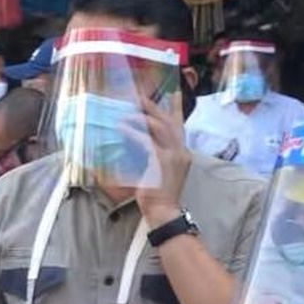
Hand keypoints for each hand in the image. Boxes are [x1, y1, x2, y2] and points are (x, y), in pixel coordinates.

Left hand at [136, 93, 190, 227]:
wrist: (164, 211)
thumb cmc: (159, 194)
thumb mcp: (159, 170)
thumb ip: (153, 154)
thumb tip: (135, 140)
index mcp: (182, 152)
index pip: (180, 124)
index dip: (175, 107)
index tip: (173, 91)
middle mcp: (181, 150)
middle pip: (168, 120)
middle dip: (154, 106)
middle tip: (140, 96)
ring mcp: (173, 155)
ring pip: (159, 126)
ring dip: (141, 117)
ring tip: (127, 112)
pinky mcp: (161, 161)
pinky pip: (145, 140)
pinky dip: (132, 133)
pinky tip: (121, 128)